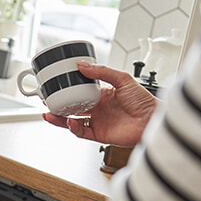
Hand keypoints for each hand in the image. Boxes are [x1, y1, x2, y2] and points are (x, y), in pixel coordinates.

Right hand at [43, 61, 157, 146]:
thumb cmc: (145, 101)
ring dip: (60, 118)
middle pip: (73, 107)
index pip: (81, 92)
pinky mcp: (100, 135)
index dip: (68, 90)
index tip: (56, 86)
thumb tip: (83, 65)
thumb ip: (102, 71)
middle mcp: (99, 109)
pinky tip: (70, 122)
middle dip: (59, 105)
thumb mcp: (123, 79)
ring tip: (49, 113)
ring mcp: (99, 122)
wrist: (153, 119)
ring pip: (73, 121)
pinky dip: (73, 129)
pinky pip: (82, 133)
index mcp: (103, 95)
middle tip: (47, 100)